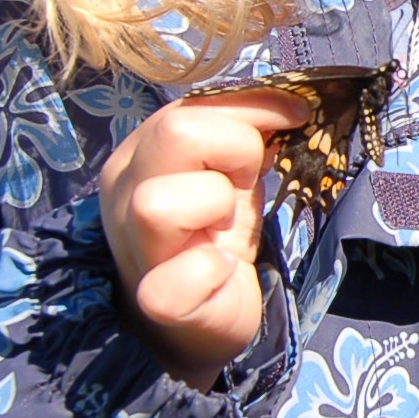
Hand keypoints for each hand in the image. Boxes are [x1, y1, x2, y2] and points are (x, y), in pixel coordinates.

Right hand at [99, 89, 306, 387]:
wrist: (201, 317)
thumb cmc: (216, 234)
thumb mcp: (229, 172)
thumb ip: (242, 132)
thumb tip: (293, 100)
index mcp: (140, 154)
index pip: (190, 104)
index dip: (252, 104)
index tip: (294, 116)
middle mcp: (123, 192)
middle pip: (175, 132)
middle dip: (236, 148)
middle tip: (249, 179)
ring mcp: (134, 246)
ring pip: (161, 201)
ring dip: (218, 205)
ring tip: (227, 227)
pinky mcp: (157, 298)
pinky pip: (191, 270)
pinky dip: (215, 269)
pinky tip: (222, 272)